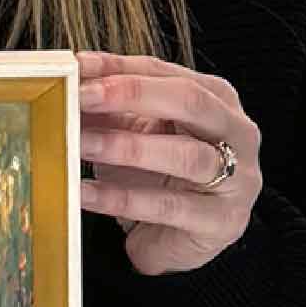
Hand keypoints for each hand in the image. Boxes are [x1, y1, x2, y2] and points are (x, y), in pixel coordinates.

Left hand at [77, 51, 262, 276]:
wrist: (174, 239)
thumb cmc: (159, 177)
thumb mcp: (133, 133)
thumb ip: (108, 108)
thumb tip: (68, 84)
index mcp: (216, 98)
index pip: (164, 71)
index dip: (118, 68)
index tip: (77, 67)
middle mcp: (236, 132)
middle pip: (189, 101)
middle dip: (132, 94)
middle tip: (84, 97)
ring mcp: (237, 178)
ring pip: (186, 155)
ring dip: (127, 147)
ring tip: (82, 144)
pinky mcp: (222, 221)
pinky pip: (168, 206)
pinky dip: (121, 198)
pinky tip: (86, 192)